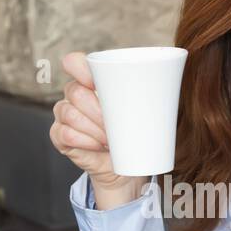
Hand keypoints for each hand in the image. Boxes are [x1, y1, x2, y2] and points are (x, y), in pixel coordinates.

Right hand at [50, 51, 140, 194]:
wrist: (126, 168)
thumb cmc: (135, 134)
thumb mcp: (143, 110)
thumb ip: (148, 92)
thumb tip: (170, 78)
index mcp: (91, 82)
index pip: (74, 63)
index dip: (80, 68)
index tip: (96, 83)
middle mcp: (74, 95)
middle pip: (75, 92)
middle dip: (97, 110)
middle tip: (115, 125)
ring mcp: (64, 116)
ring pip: (70, 113)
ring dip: (93, 128)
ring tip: (110, 139)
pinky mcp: (59, 137)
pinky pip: (63, 133)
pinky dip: (83, 140)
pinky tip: (97, 145)